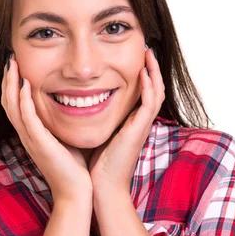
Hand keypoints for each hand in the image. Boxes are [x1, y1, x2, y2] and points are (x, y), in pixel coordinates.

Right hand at [1, 54, 92, 202]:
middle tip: (10, 58)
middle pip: (8, 102)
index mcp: (32, 135)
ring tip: (12, 63)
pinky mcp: (40, 144)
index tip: (17, 65)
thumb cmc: (75, 169)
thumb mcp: (65, 140)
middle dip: (7, 79)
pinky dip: (24, 99)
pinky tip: (25, 83)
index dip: (13, 85)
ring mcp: (31, 140)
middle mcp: (27, 136)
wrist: (77, 192)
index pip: (15, 105)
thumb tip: (72, 106)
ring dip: (11, 83)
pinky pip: (27, 118)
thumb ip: (61, 124)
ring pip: (12, 107)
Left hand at [88, 47, 164, 193]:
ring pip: (157, 92)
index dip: (140, 75)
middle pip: (153, 89)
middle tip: (146, 48)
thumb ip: (93, 119)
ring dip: (153, 71)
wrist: (101, 187)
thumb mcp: (96, 134)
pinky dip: (149, 86)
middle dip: (151, 68)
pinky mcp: (139, 130)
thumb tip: (77, 103)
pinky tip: (143, 71)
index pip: (141, 93)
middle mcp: (139, 122)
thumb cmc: (95, 165)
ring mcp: (142, 126)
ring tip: (148, 53)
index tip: (132, 57)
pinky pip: (150, 103)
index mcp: (130, 123)